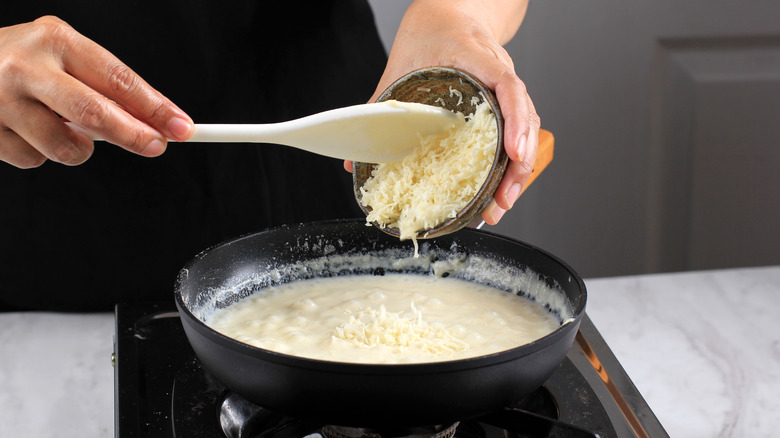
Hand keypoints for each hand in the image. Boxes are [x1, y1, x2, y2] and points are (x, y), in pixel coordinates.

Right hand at [0, 16, 193, 167]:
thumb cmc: (23, 62)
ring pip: (66, 146)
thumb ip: (105, 87)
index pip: (117, 78)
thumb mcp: (64, 58)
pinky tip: (27, 131)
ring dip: (79, 149)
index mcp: (55, 40)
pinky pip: (33, 160)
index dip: (154, 106)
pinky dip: (41, 154)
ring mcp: (0, 99)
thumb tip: (153, 122)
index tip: (181, 126)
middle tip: (155, 146)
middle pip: (94, 112)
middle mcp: (25, 66)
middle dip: (133, 135)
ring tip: (64, 129)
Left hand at [351, 0, 538, 224]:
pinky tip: (502, 187)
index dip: (514, 120)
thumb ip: (378, 109)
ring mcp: (506, 86)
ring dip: (519, 169)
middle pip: (524, 116)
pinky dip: (513, 160)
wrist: (449, 14)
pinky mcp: (505, 101)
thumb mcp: (399, 66)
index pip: (506, 85)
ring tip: (503, 202)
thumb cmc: (428, 33)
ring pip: (526, 127)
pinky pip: (518, 130)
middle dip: (519, 162)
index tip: (512, 152)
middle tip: (504, 197)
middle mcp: (499, 70)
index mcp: (475, 56)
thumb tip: (355, 161)